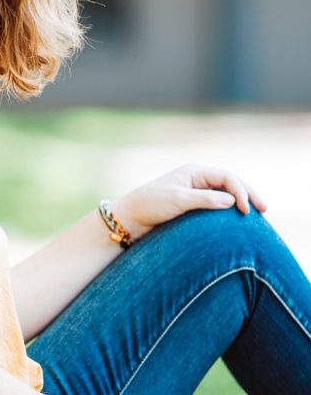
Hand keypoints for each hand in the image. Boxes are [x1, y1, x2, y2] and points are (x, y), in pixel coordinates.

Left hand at [112, 163, 266, 240]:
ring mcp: (196, 194)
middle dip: (248, 194)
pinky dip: (230, 212)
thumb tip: (231, 201)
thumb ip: (204, 199)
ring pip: (226, 195)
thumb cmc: (149, 206)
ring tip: (257, 215)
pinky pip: (217, 207)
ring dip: (242, 203)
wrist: (129, 219)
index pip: (227, 177)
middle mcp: (197, 180)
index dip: (241, 191)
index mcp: (194, 172)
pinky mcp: (193, 208)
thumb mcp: (177, 200)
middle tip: (264, 209)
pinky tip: (238, 222)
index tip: (246, 210)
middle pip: (231, 184)